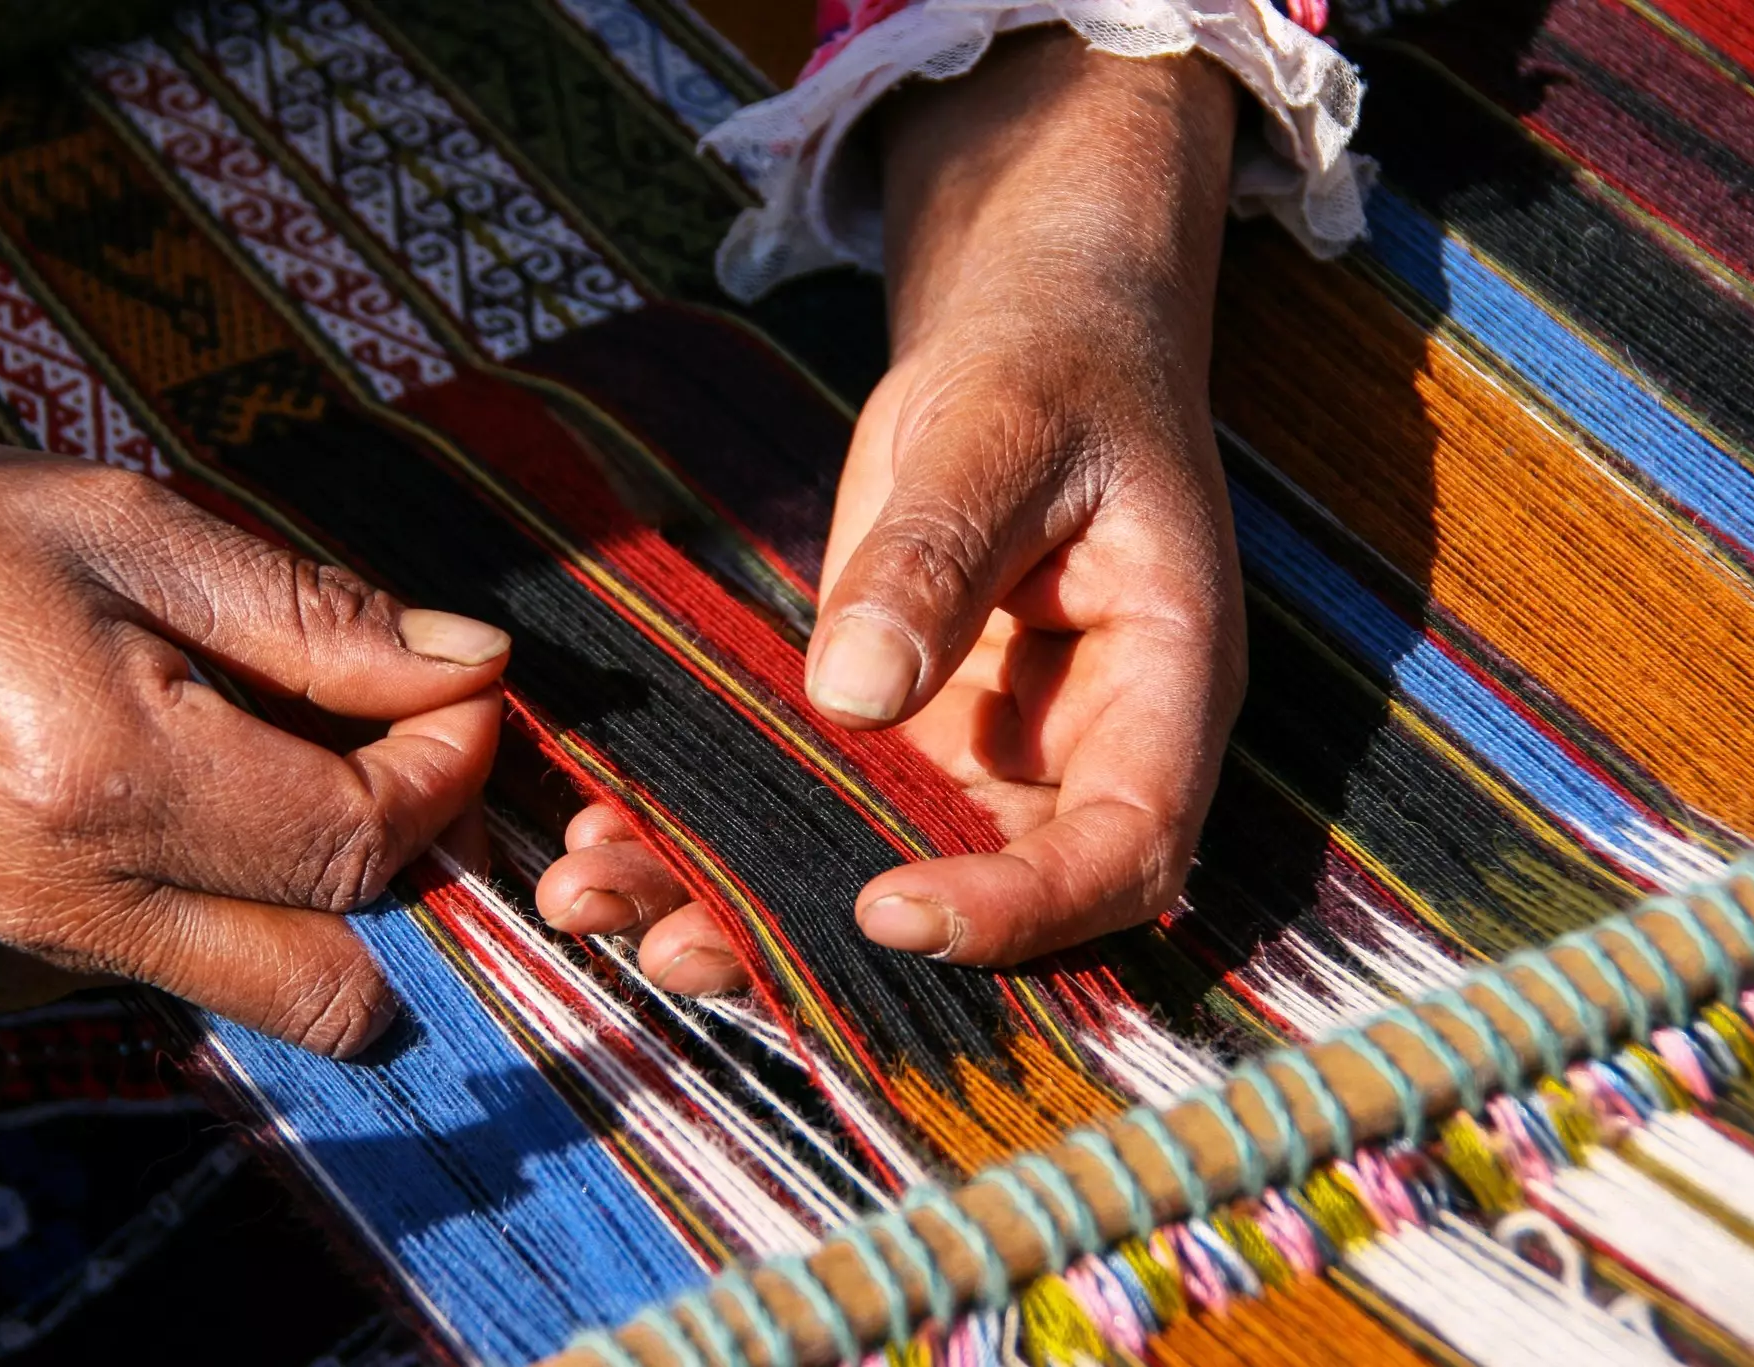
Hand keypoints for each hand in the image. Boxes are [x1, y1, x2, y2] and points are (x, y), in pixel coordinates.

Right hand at [0, 413, 508, 1055]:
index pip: (361, 843)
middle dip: (424, 876)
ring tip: (329, 756)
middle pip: (341, 983)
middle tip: (420, 752)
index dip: (453, 770)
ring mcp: (45, 950)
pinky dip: (264, 899)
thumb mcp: (129, 527)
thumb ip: (314, 615)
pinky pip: (204, 967)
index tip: (464, 687)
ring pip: (278, 991)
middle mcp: (78, 905)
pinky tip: (239, 785)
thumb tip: (470, 664)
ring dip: (348, 896)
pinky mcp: (26, 957)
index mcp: (107, 781)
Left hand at [538, 31, 1244, 990]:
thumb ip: (938, 557)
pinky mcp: (900, 743)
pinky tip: (605, 837)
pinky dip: (716, 837)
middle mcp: (1074, 758)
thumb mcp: (1000, 435)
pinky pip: (818, 815)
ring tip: (594, 903)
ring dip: (741, 906)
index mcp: (1158, 692)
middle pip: (980, 902)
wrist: (1026, 353)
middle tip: (681, 951)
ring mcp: (983, 762)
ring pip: (879, 873)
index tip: (885, 910)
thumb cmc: (1049, 372)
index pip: (1121, 850)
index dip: (1018, 907)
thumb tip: (852, 693)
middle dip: (831, 947)